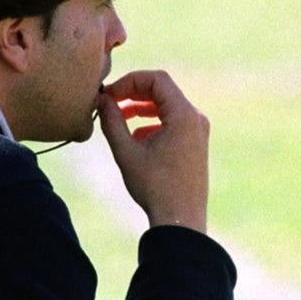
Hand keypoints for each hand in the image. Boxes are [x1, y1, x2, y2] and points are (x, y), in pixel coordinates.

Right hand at [97, 70, 209, 231]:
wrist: (180, 220)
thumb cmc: (155, 187)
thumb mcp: (126, 152)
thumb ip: (112, 121)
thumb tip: (102, 100)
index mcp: (184, 115)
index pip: (157, 79)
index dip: (129, 81)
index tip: (109, 95)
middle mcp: (195, 118)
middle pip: (163, 91)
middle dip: (133, 93)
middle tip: (109, 103)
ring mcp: (198, 132)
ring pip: (167, 107)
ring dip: (141, 108)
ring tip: (118, 119)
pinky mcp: (195, 145)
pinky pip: (172, 122)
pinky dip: (152, 123)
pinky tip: (135, 140)